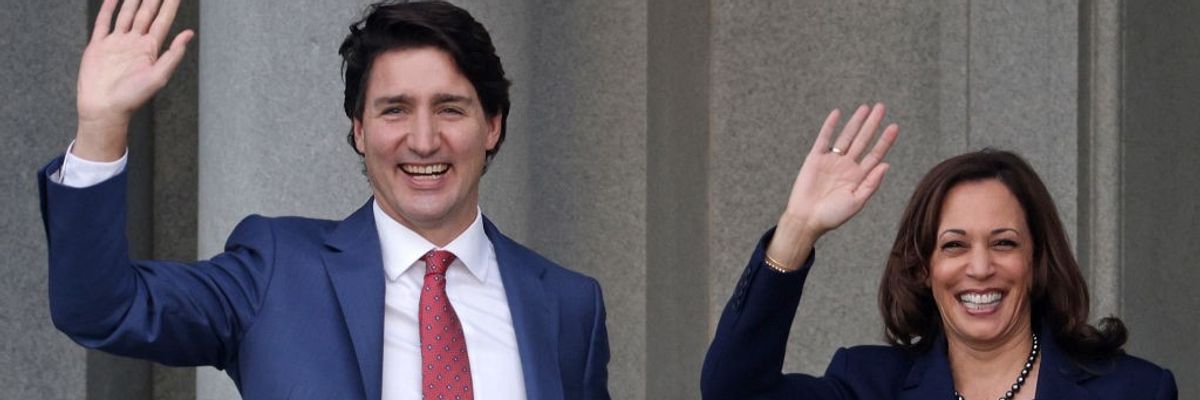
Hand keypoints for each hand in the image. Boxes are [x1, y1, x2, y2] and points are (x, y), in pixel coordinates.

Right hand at [74, 0, 192, 160]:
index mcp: (150, 49)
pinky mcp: (99, 46)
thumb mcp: (158, 77)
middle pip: (145, 14)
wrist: (104, 108)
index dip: (169, 5)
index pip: (163, 21)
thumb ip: (173, 55)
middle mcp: (134, 43)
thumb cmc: (132, 98)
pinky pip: (104, 23)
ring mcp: (116, 43)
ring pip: (126, 14)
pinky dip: (108, 9)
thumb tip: (189, 34)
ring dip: (132, 0)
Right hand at [766, 103, 898, 269]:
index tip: (894, 127)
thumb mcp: (856, 201)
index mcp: (859, 176)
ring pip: (846, 136)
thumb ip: (871, 183)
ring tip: (865, 107)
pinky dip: (829, 126)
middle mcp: (847, 166)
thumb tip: (886, 164)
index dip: (885, 141)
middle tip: (882, 107)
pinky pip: (824, 138)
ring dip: (855, 122)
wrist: (807, 219)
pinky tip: (837, 113)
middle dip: (872, 124)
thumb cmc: (832, 215)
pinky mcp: (815, 158)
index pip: (875, 154)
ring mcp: (831, 161)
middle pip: (863, 140)